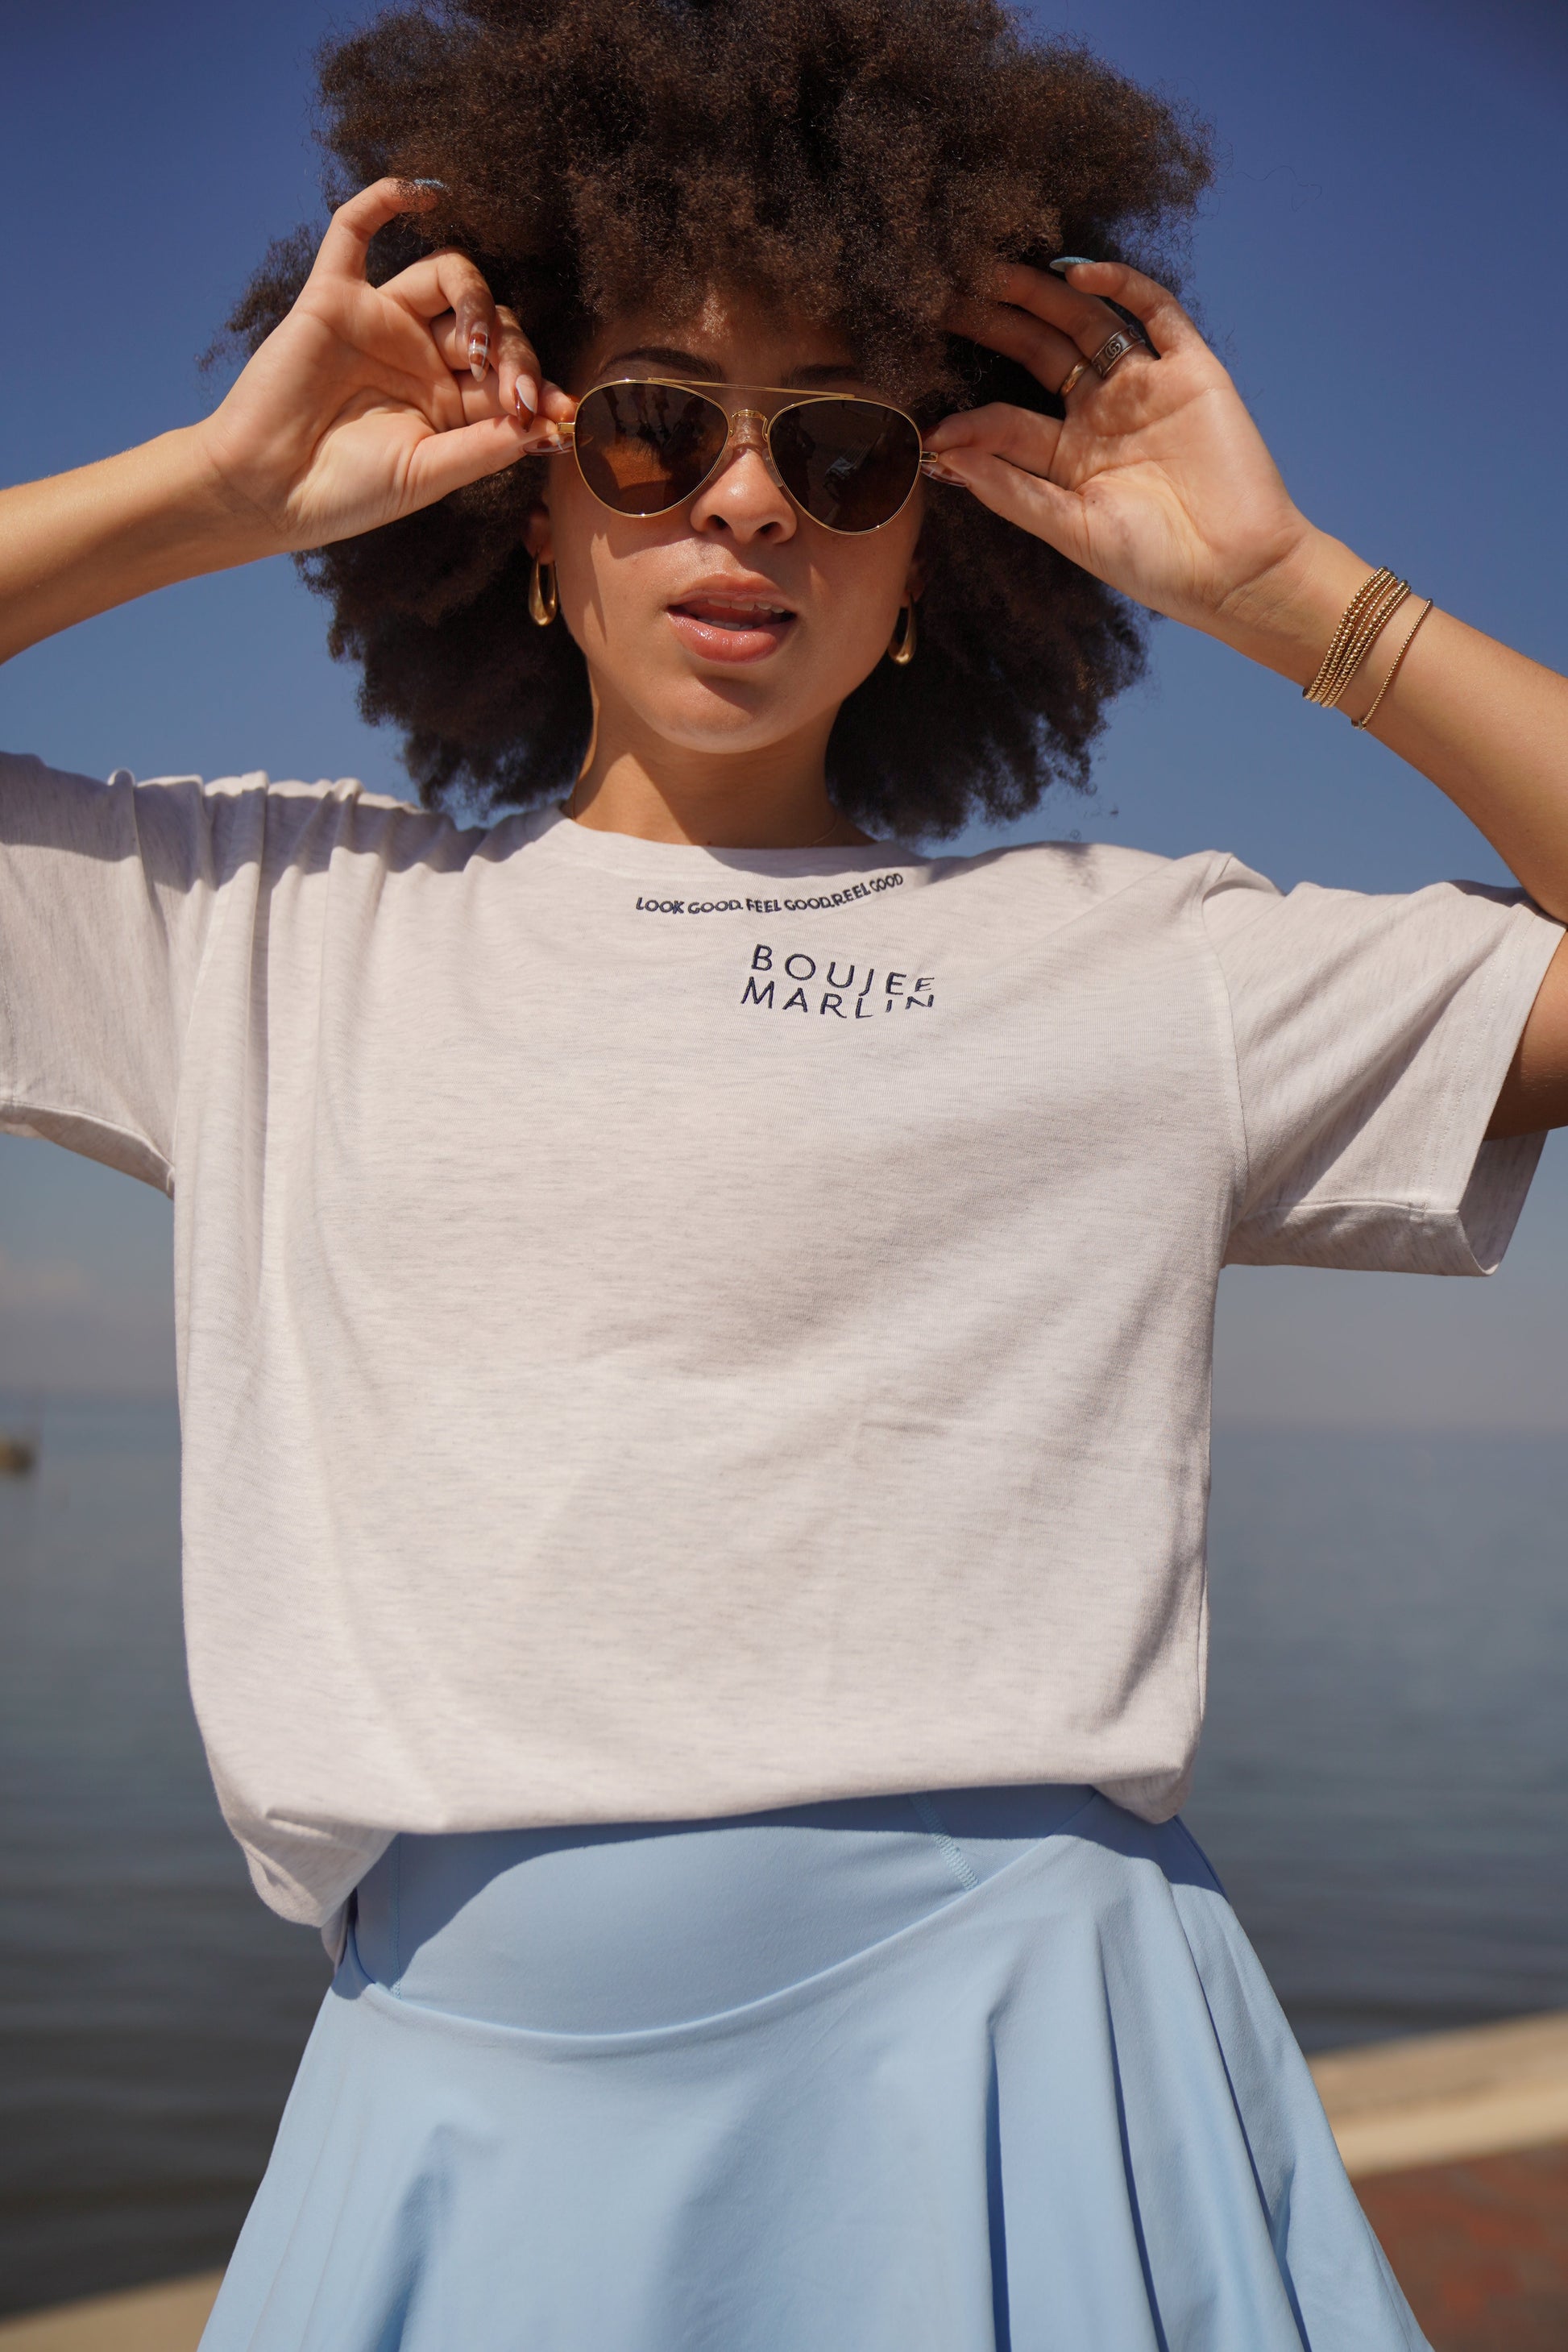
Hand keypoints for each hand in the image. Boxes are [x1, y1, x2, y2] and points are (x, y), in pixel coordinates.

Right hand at [190, 179, 574, 554]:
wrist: (268, 491)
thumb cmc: (346, 494)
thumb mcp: (428, 474)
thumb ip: (486, 447)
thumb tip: (549, 429)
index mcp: (450, 403)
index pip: (511, 375)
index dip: (540, 388)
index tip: (563, 415)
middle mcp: (421, 356)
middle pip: (491, 323)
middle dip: (514, 356)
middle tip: (517, 395)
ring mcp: (381, 322)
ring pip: (446, 276)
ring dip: (476, 299)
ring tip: (476, 347)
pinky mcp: (334, 298)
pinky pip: (356, 231)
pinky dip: (387, 199)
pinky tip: (428, 190)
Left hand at [924, 261, 1324, 654]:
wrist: (1236, 568)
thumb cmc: (1153, 563)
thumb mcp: (1070, 529)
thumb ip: (1010, 491)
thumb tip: (943, 459)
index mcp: (1069, 459)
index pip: (1007, 421)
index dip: (969, 421)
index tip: (930, 427)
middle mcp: (1102, 415)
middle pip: (1040, 354)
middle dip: (996, 325)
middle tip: (948, 297)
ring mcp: (1146, 388)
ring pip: (1087, 324)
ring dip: (1043, 296)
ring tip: (996, 273)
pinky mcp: (1191, 370)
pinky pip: (1155, 313)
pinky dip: (1120, 286)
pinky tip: (1075, 273)